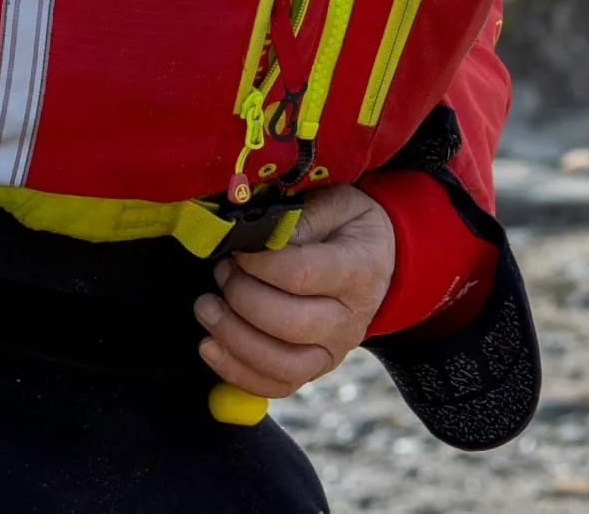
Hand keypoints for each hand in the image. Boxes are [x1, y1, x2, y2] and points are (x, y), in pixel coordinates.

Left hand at [194, 182, 394, 398]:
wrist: (381, 260)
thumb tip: (259, 236)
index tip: (236, 248)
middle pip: (288, 324)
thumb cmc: (349, 225)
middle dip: (241, 298)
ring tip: (207, 308)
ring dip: (233, 339)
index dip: (258, 264)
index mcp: (358, 270)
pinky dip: (239, 374)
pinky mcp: (316, 368)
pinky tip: (211, 347)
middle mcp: (349, 319)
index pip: (301, 275)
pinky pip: (277, 386)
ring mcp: (334, 350)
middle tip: (221, 272)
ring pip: (281, 364)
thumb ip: (301, 216)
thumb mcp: (336, 202)